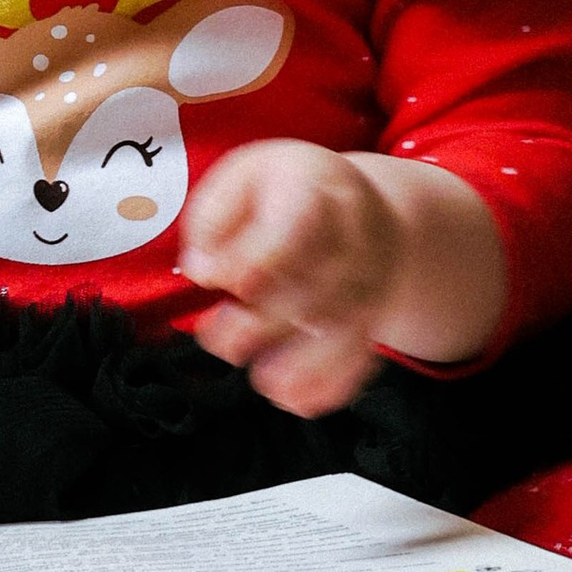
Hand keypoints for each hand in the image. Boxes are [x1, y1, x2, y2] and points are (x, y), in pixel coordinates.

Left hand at [170, 142, 426, 419]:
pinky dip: (327, 388)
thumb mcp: (246, 175)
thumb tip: (202, 269)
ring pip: (340, 335)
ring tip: (261, 379)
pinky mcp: (369, 323)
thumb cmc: (292, 191)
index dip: (254, 261)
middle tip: (215, 335)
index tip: (216, 280)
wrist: (368, 211)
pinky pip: (357, 362)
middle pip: (310, 291)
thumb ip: (214, 217)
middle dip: (254, 325)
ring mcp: (366, 286)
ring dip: (297, 368)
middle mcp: (351, 242)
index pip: (295, 229)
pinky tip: (292, 397)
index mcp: (316, 192)